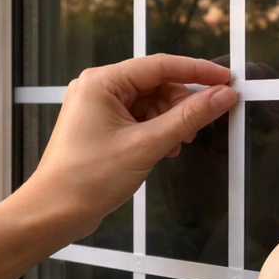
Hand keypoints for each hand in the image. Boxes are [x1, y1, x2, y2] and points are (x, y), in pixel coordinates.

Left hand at [0, 55, 235, 278]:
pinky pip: (140, 118)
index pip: (161, 65)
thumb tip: (220, 97)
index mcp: (102, 82)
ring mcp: (99, 108)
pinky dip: (158, 130)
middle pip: (157, 83)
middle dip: (183, 102)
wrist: (53, 213)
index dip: (197, 71)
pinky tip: (167, 148)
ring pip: (151, 102)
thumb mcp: (147, 145)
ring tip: (183, 141)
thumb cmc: (84, 180)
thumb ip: (188, 118)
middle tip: (207, 119)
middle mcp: (98, 89)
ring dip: (172, 119)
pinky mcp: (102, 127)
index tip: (225, 79)